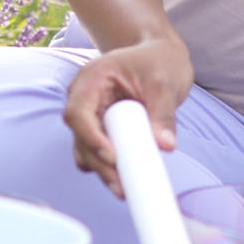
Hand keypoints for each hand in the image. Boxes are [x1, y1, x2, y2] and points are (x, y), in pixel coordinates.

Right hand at [63, 35, 194, 197]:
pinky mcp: (104, 128)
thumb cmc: (160, 60)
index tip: (111, 156)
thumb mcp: (164, 81)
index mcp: (92, 79)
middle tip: (121, 186)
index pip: (78, 112)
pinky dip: (111, 166)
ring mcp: (93, 115)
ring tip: (124, 189)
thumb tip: (165, 145)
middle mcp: (86, 98)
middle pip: (81, 137)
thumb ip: (163, 112)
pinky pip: (101, 151)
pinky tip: (125, 180)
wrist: (161, 55)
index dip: (90, 137)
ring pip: (87, 149)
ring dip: (103, 170)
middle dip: (99, 163)